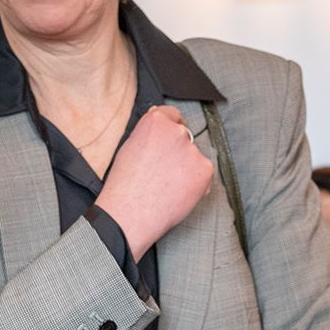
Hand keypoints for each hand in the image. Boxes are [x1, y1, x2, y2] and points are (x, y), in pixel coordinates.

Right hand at [93, 106, 213, 259]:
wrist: (130, 213)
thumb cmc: (124, 185)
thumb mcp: (130, 147)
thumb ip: (149, 132)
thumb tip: (160, 121)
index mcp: (156, 121)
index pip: (172, 115)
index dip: (170, 129)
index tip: (168, 141)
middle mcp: (177, 131)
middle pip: (184, 137)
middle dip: (177, 151)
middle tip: (162, 172)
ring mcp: (193, 151)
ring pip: (194, 157)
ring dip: (186, 168)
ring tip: (167, 187)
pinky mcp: (205, 171)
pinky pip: (203, 174)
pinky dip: (195, 184)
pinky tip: (177, 193)